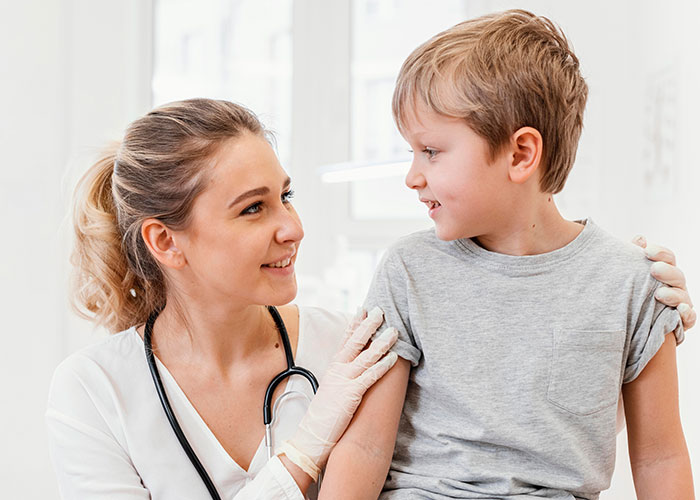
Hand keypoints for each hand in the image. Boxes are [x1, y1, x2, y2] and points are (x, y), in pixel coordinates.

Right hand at [278, 307, 398, 479]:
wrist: (312, 435)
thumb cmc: (324, 414)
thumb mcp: (332, 388)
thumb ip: (342, 375)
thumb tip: (355, 366)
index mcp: (333, 366)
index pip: (345, 339)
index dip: (355, 323)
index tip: (363, 309)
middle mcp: (338, 369)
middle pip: (355, 342)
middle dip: (369, 325)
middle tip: (381, 311)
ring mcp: (344, 381)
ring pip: (365, 356)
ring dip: (381, 342)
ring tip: (394, 331)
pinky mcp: (350, 395)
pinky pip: (369, 377)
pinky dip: (382, 366)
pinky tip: (393, 358)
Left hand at [632, 235, 695, 329]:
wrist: (631, 324)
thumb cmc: (631, 293)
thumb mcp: (629, 275)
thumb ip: (634, 257)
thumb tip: (640, 238)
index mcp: (665, 272)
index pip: (668, 258)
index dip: (661, 253)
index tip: (647, 250)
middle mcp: (675, 286)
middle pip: (677, 276)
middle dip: (667, 272)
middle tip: (655, 270)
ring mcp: (680, 304)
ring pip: (683, 297)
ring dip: (673, 294)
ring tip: (659, 294)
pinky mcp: (681, 323)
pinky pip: (689, 318)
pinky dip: (686, 314)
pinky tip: (680, 310)